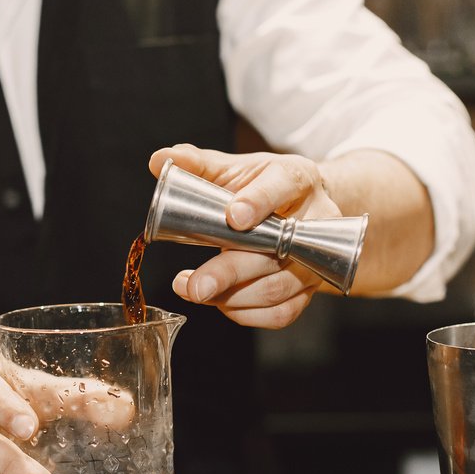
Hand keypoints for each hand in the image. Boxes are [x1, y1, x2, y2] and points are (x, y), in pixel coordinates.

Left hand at [148, 144, 341, 328]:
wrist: (302, 206)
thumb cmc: (263, 185)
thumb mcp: (235, 167)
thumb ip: (198, 164)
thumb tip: (159, 160)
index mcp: (296, 178)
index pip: (283, 187)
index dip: (259, 202)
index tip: (232, 217)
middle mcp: (314, 219)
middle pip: (276, 250)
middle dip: (231, 271)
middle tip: (195, 285)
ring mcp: (315, 258)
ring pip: (278, 287)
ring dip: (232, 297)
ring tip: (192, 290)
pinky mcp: (311, 288)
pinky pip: (283, 312)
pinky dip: (246, 313)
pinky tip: (219, 303)